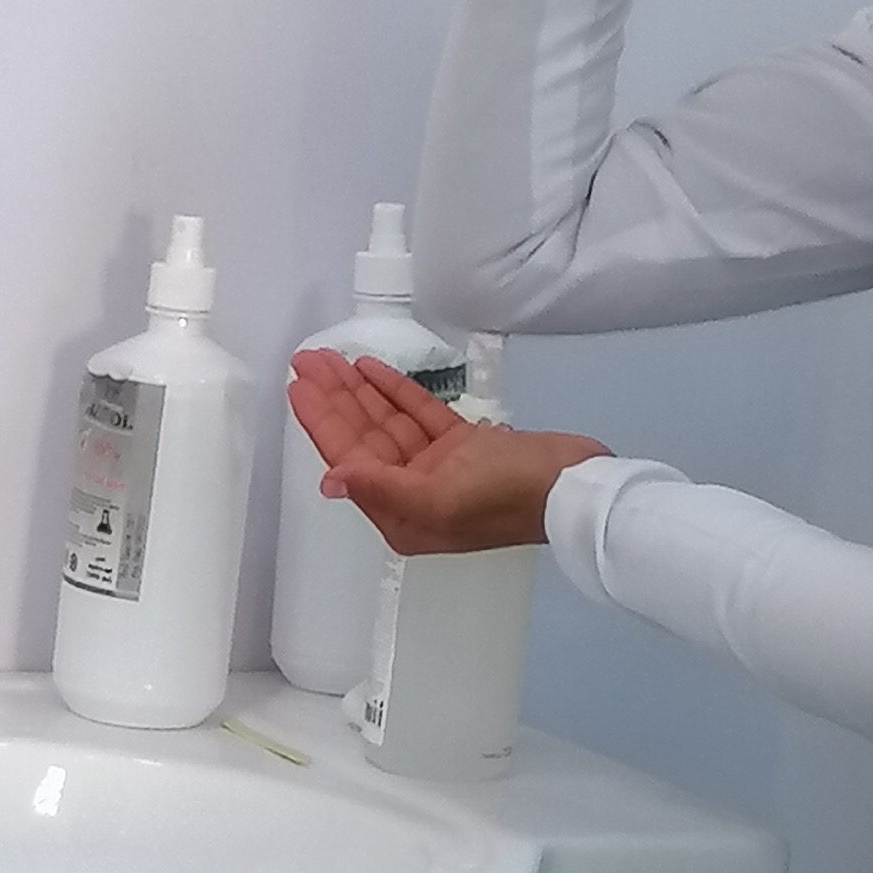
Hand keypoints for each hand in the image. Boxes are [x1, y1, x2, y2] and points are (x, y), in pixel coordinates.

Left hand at [287, 351, 587, 554]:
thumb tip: (331, 481)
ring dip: (359, 390)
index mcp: (401, 515)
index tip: (297, 386)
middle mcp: (413, 493)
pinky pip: (419, 415)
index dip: (321, 422)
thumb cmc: (508, 496)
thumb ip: (381, 488)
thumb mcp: (439, 500)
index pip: (349, 460)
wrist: (574, 488)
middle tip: (307, 359)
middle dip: (334, 399)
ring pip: (387, 423)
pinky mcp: (464, 446)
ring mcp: (439, 468)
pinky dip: (397, 392)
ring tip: (330, 357)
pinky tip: (371, 368)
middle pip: (362, 438)